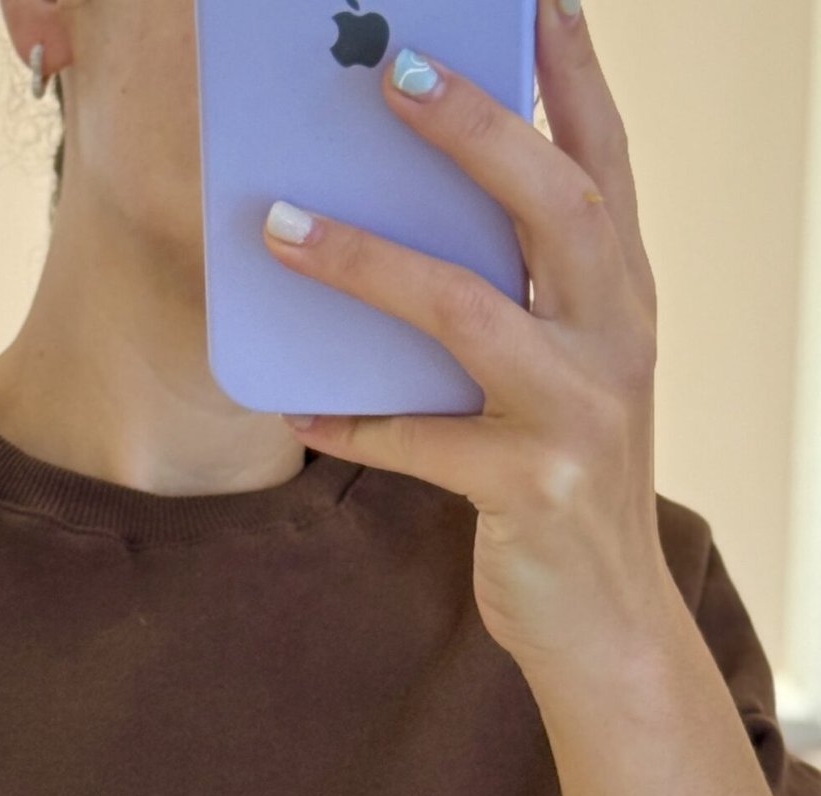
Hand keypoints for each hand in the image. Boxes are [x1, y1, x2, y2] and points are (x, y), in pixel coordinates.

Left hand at [261, 0, 676, 675]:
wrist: (603, 619)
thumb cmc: (560, 481)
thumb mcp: (557, 375)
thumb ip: (512, 300)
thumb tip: (402, 218)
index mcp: (622, 299)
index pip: (604, 161)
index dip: (571, 75)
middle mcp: (617, 340)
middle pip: (556, 206)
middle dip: (478, 128)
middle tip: (394, 67)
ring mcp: (580, 414)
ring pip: (470, 314)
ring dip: (370, 263)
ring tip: (281, 226)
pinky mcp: (534, 488)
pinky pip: (422, 443)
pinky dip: (352, 422)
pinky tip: (290, 406)